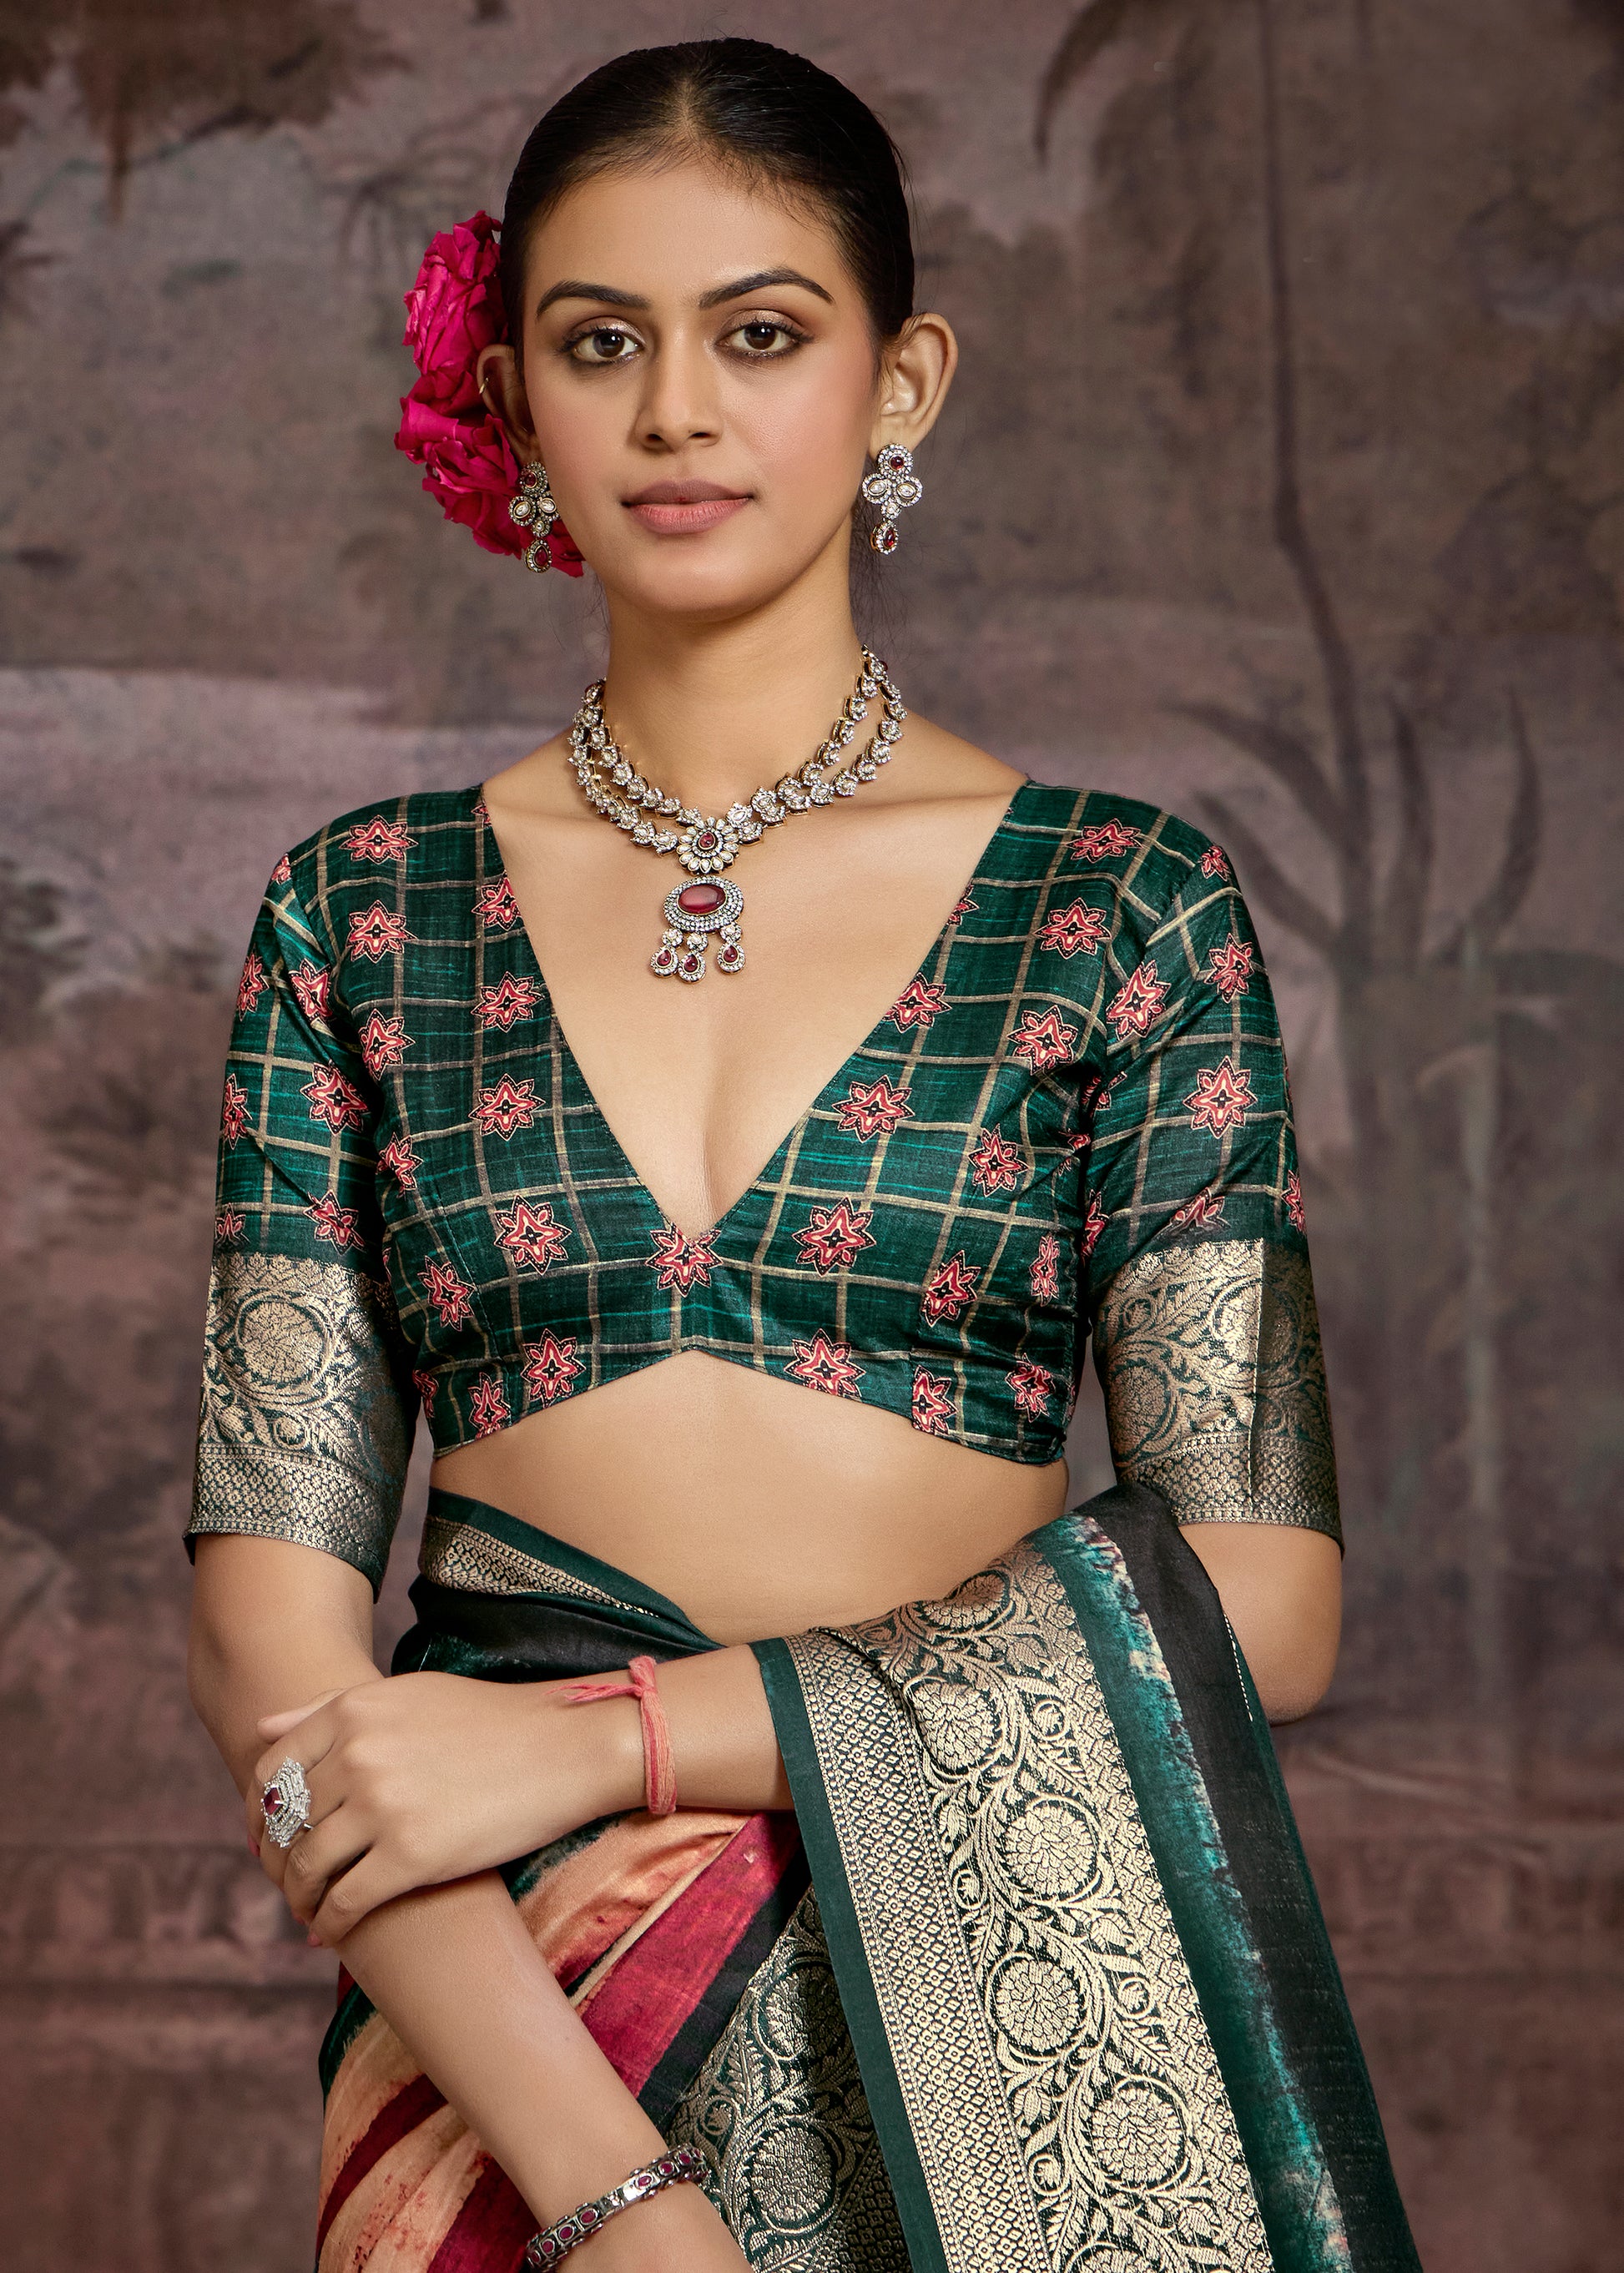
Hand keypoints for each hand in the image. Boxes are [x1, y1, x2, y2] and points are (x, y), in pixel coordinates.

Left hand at [246, 1671, 644, 1943]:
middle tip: (290, 1883)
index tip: (267, 1838)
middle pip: (286, 1823)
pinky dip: (330, 1923)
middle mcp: (359, 1753)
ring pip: (308, 1867)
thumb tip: (262, 1727)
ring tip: (310, 1911)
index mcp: (354, 1710)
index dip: (259, 1812)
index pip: (270, 1769)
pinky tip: (335, 1931)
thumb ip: (333, 1709)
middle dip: (278, 1861)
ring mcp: (383, 1805)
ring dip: (300, 1898)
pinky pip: (344, 1902)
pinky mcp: (412, 1856)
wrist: (564, 1748)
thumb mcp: (407, 1696)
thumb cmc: (488, 1722)